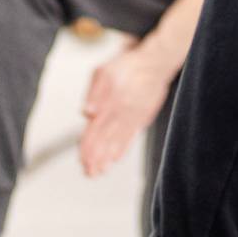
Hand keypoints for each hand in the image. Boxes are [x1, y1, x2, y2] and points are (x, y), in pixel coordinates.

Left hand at [78, 42, 175, 176]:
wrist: (155, 63)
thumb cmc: (127, 65)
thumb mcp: (103, 72)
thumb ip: (93, 93)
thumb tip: (86, 112)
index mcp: (108, 104)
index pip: (94, 131)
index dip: (88, 148)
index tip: (83, 161)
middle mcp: (120, 113)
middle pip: (105, 140)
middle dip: (96, 158)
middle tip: (89, 173)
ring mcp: (132, 117)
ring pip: (117, 141)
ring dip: (107, 157)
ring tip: (100, 171)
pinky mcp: (142, 117)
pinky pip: (131, 136)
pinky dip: (123, 147)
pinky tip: (117, 157)